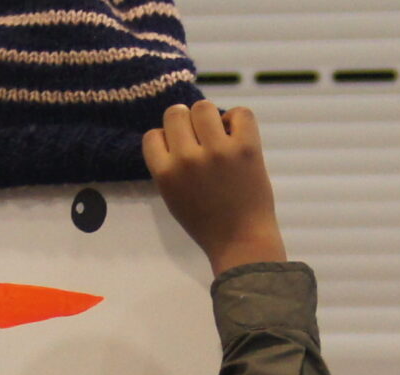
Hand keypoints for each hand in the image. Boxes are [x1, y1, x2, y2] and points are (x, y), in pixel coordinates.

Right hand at [143, 101, 288, 275]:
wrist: (242, 242)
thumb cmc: (207, 224)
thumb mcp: (173, 197)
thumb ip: (169, 166)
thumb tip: (175, 131)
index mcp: (165, 173)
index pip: (153, 135)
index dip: (168, 140)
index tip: (181, 153)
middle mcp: (187, 158)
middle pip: (176, 113)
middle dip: (187, 124)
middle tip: (201, 141)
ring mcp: (217, 151)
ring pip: (203, 108)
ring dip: (210, 118)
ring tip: (220, 137)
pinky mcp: (246, 148)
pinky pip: (240, 113)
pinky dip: (238, 120)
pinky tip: (237, 135)